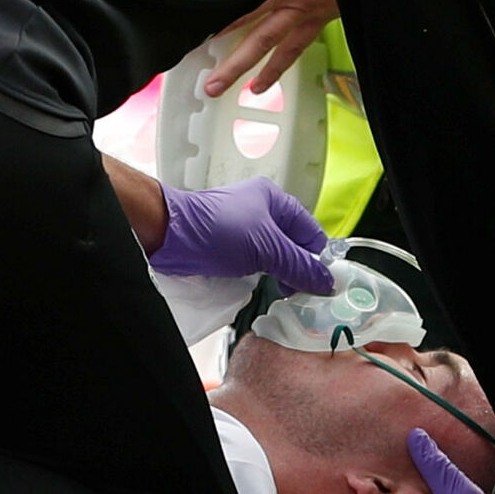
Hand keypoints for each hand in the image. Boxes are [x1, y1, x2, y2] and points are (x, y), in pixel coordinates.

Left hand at [148, 177, 333, 294]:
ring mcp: (244, 229)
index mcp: (275, 200)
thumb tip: (325, 282)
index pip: (311, 232)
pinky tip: (258, 288)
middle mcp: (262, 211)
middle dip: (297, 269)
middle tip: (299, 293)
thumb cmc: (215, 229)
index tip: (322, 284)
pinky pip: (253, 264)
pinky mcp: (228, 247)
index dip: (318, 258)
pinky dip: (258, 276)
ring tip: (279, 292)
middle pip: (293, 246)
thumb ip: (299, 266)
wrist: (168, 234)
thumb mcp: (267, 249)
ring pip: (273, 257)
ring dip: (277, 275)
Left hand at [203, 0, 338, 97]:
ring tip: (242, 90)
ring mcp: (309, 15)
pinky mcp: (320, 18)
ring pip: (279, 50)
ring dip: (259, 72)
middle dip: (235, 64)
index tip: (204, 35)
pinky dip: (279, 66)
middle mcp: (296, 3)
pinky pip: (296, 47)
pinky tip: (265, 80)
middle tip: (214, 84)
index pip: (249, 7)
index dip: (226, 23)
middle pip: (259, 39)